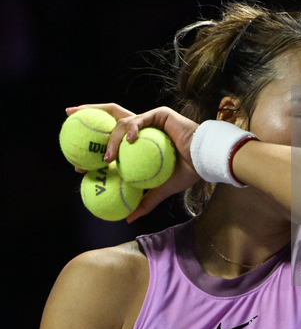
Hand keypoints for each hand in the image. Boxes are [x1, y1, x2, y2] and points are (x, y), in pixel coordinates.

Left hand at [65, 104, 199, 221]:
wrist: (205, 162)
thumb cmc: (188, 172)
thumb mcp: (162, 188)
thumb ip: (145, 200)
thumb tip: (128, 218)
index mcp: (141, 142)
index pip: (113, 138)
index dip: (94, 145)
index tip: (77, 159)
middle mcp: (143, 128)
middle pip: (110, 115)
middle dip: (87, 110)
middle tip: (68, 112)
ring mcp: (150, 119)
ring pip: (122, 122)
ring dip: (111, 140)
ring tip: (107, 158)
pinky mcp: (160, 114)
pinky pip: (140, 120)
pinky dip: (132, 129)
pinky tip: (129, 140)